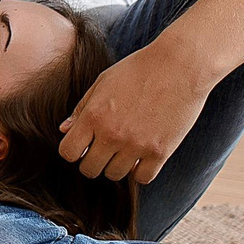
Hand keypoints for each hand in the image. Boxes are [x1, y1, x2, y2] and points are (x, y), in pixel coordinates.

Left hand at [57, 42, 214, 184]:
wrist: (179, 65)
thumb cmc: (138, 69)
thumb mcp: (103, 82)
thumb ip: (82, 108)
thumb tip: (64, 130)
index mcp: (94, 116)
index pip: (68, 152)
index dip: (74, 150)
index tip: (84, 143)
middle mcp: (112, 134)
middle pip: (89, 169)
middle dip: (93, 160)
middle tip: (105, 148)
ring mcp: (137, 146)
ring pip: (115, 175)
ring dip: (117, 165)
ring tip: (127, 147)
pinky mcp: (160, 152)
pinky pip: (142, 178)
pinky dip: (141, 170)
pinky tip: (144, 154)